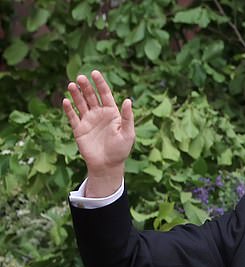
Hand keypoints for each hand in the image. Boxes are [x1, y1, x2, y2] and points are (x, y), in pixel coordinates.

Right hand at [62, 70, 134, 196]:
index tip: (95, 73)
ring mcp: (88, 121)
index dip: (100, 83)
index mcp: (112, 113)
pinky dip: (68, 109)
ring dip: (76, 94)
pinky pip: (72, 117)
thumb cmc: (120, 150)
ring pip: (80, 103)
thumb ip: (127, 117)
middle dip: (86, 86)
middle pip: (91, 96)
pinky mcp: (79, 129)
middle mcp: (99, 114)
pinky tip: (65, 100)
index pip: (105, 94)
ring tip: (71, 84)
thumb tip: (128, 100)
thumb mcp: (128, 134)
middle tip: (80, 78)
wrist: (107, 166)